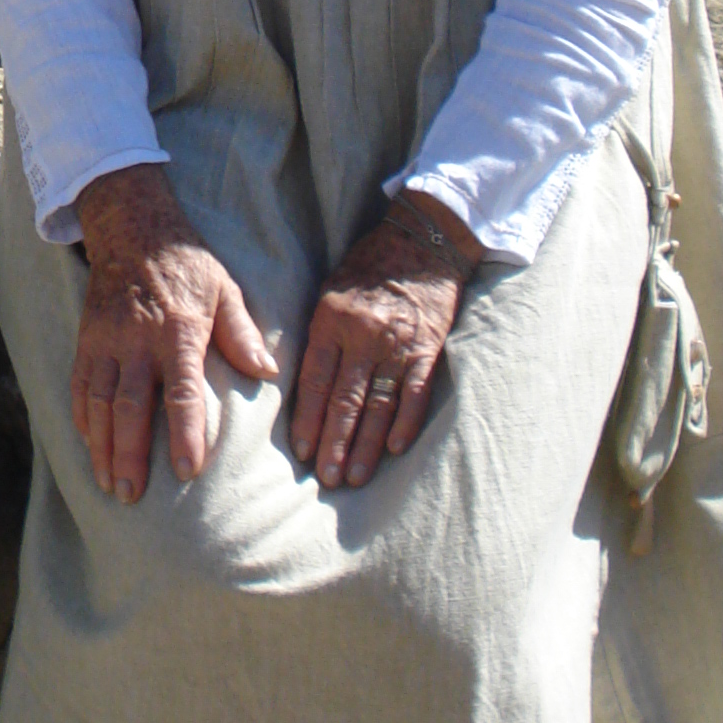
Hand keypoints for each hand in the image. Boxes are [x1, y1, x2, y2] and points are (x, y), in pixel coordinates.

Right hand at [70, 164, 278, 501]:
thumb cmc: (187, 264)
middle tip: (132, 494)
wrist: (131, 227)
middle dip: (130, 454)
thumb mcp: (225, 289)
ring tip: (110, 483)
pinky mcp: (87, 339)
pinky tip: (89, 446)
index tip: (187, 471)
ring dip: (103, 447)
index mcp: (178, 331)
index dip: (184, 433)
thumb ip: (242, 333)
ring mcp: (106, 341)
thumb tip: (267, 372)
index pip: (181, 392)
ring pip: (99, 402)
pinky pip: (80, 386)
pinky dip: (82, 419)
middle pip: (130, 407)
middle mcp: (137, 340)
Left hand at [291, 196, 475, 490]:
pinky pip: (415, 393)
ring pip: (378, 404)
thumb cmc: (367, 269)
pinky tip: (393, 450)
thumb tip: (295, 380)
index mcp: (331, 320)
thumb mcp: (329, 292)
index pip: (316, 380)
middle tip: (326, 478)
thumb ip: (317, 335)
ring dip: (366, 444)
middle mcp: (363, 336)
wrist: (420, 244)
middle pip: (346, 399)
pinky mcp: (427, 350)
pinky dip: (405, 423)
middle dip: (335, 442)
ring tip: (355, 476)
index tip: (302, 451)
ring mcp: (397, 345)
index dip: (309, 418)